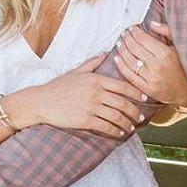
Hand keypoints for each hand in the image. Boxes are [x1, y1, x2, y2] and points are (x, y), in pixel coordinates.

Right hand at [18, 53, 148, 136]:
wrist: (42, 101)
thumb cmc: (58, 87)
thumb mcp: (76, 71)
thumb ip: (93, 63)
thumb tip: (106, 53)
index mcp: (96, 79)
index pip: (123, 86)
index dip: (136, 93)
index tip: (144, 98)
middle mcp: (96, 92)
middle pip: (123, 103)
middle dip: (134, 112)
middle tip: (140, 117)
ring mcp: (91, 107)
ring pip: (117, 116)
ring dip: (126, 123)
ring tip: (130, 127)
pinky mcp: (85, 120)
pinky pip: (106, 127)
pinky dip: (115, 131)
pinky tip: (119, 133)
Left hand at [115, 21, 186, 107]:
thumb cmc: (185, 67)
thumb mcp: (180, 46)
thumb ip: (167, 32)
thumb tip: (151, 23)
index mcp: (166, 53)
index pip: (143, 39)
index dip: (134, 32)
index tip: (131, 28)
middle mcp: (157, 66)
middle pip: (134, 48)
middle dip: (126, 38)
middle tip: (123, 34)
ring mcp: (151, 78)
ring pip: (129, 61)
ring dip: (121, 50)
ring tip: (119, 43)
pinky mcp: (147, 89)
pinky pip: (129, 75)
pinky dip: (121, 65)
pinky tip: (117, 58)